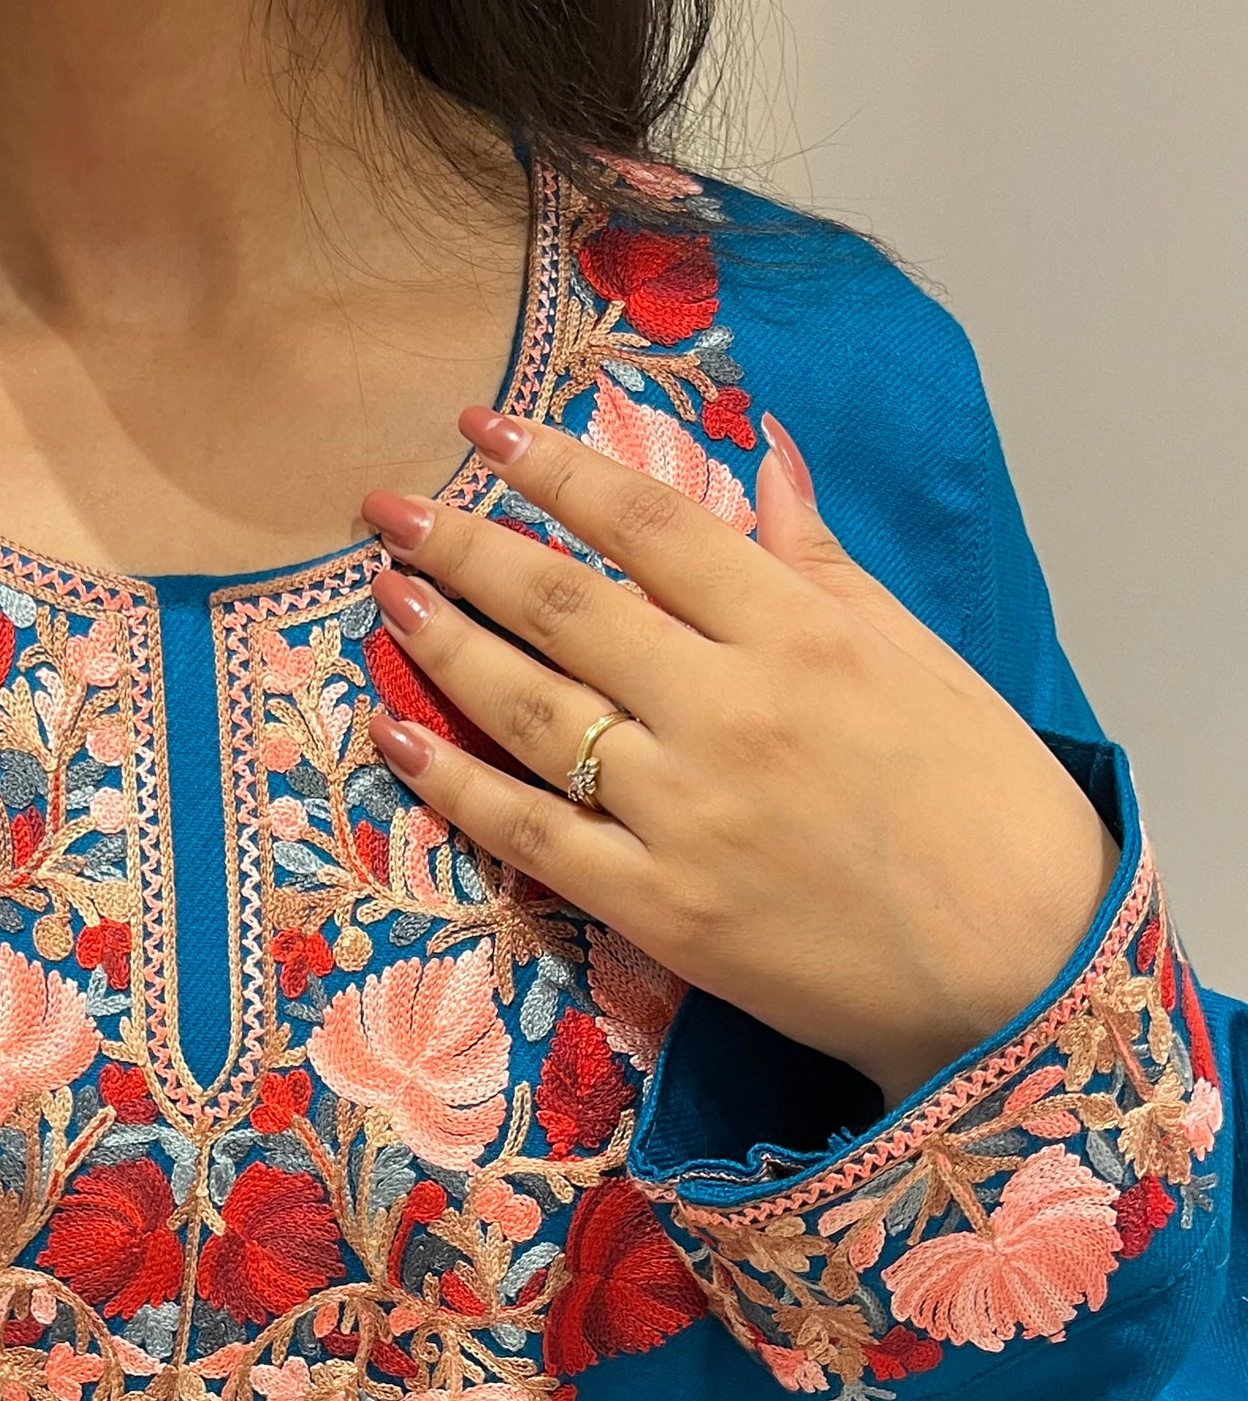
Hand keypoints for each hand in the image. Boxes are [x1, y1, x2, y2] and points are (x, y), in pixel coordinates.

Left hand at [360, 407, 1117, 1108]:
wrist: (1013, 973)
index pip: (650, 523)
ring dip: (445, 644)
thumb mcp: (921, 658)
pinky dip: (453, 782)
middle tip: (389, 508)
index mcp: (802, 633)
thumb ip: (822, 562)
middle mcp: (729, 710)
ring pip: (534, 708)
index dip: (554, 467)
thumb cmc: (985, 808)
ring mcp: (683, 812)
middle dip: (466, 544)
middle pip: (566, 605)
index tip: (481, 428)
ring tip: (387, 594)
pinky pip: (530, 832)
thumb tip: (765, 458)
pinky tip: (394, 734)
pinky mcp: (656, 907)